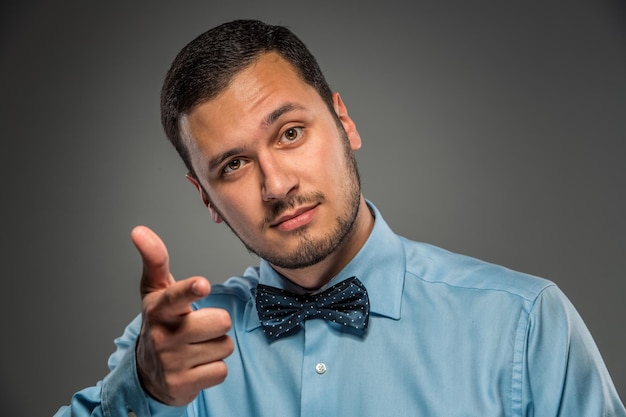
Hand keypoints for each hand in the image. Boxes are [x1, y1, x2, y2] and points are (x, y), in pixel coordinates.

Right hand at [131, 226, 233, 405]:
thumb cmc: (160, 322)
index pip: (177, 297)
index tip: (201, 285)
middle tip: (200, 327)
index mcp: (160, 308)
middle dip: (218, 323)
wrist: (148, 372)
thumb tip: (139, 230)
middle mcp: (163, 335)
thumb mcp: (155, 291)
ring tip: (196, 346)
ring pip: (225, 346)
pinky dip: (214, 369)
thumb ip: (155, 259)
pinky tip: (196, 366)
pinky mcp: (182, 385)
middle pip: (222, 321)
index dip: (190, 290)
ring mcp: (172, 362)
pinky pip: (221, 371)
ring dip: (217, 347)